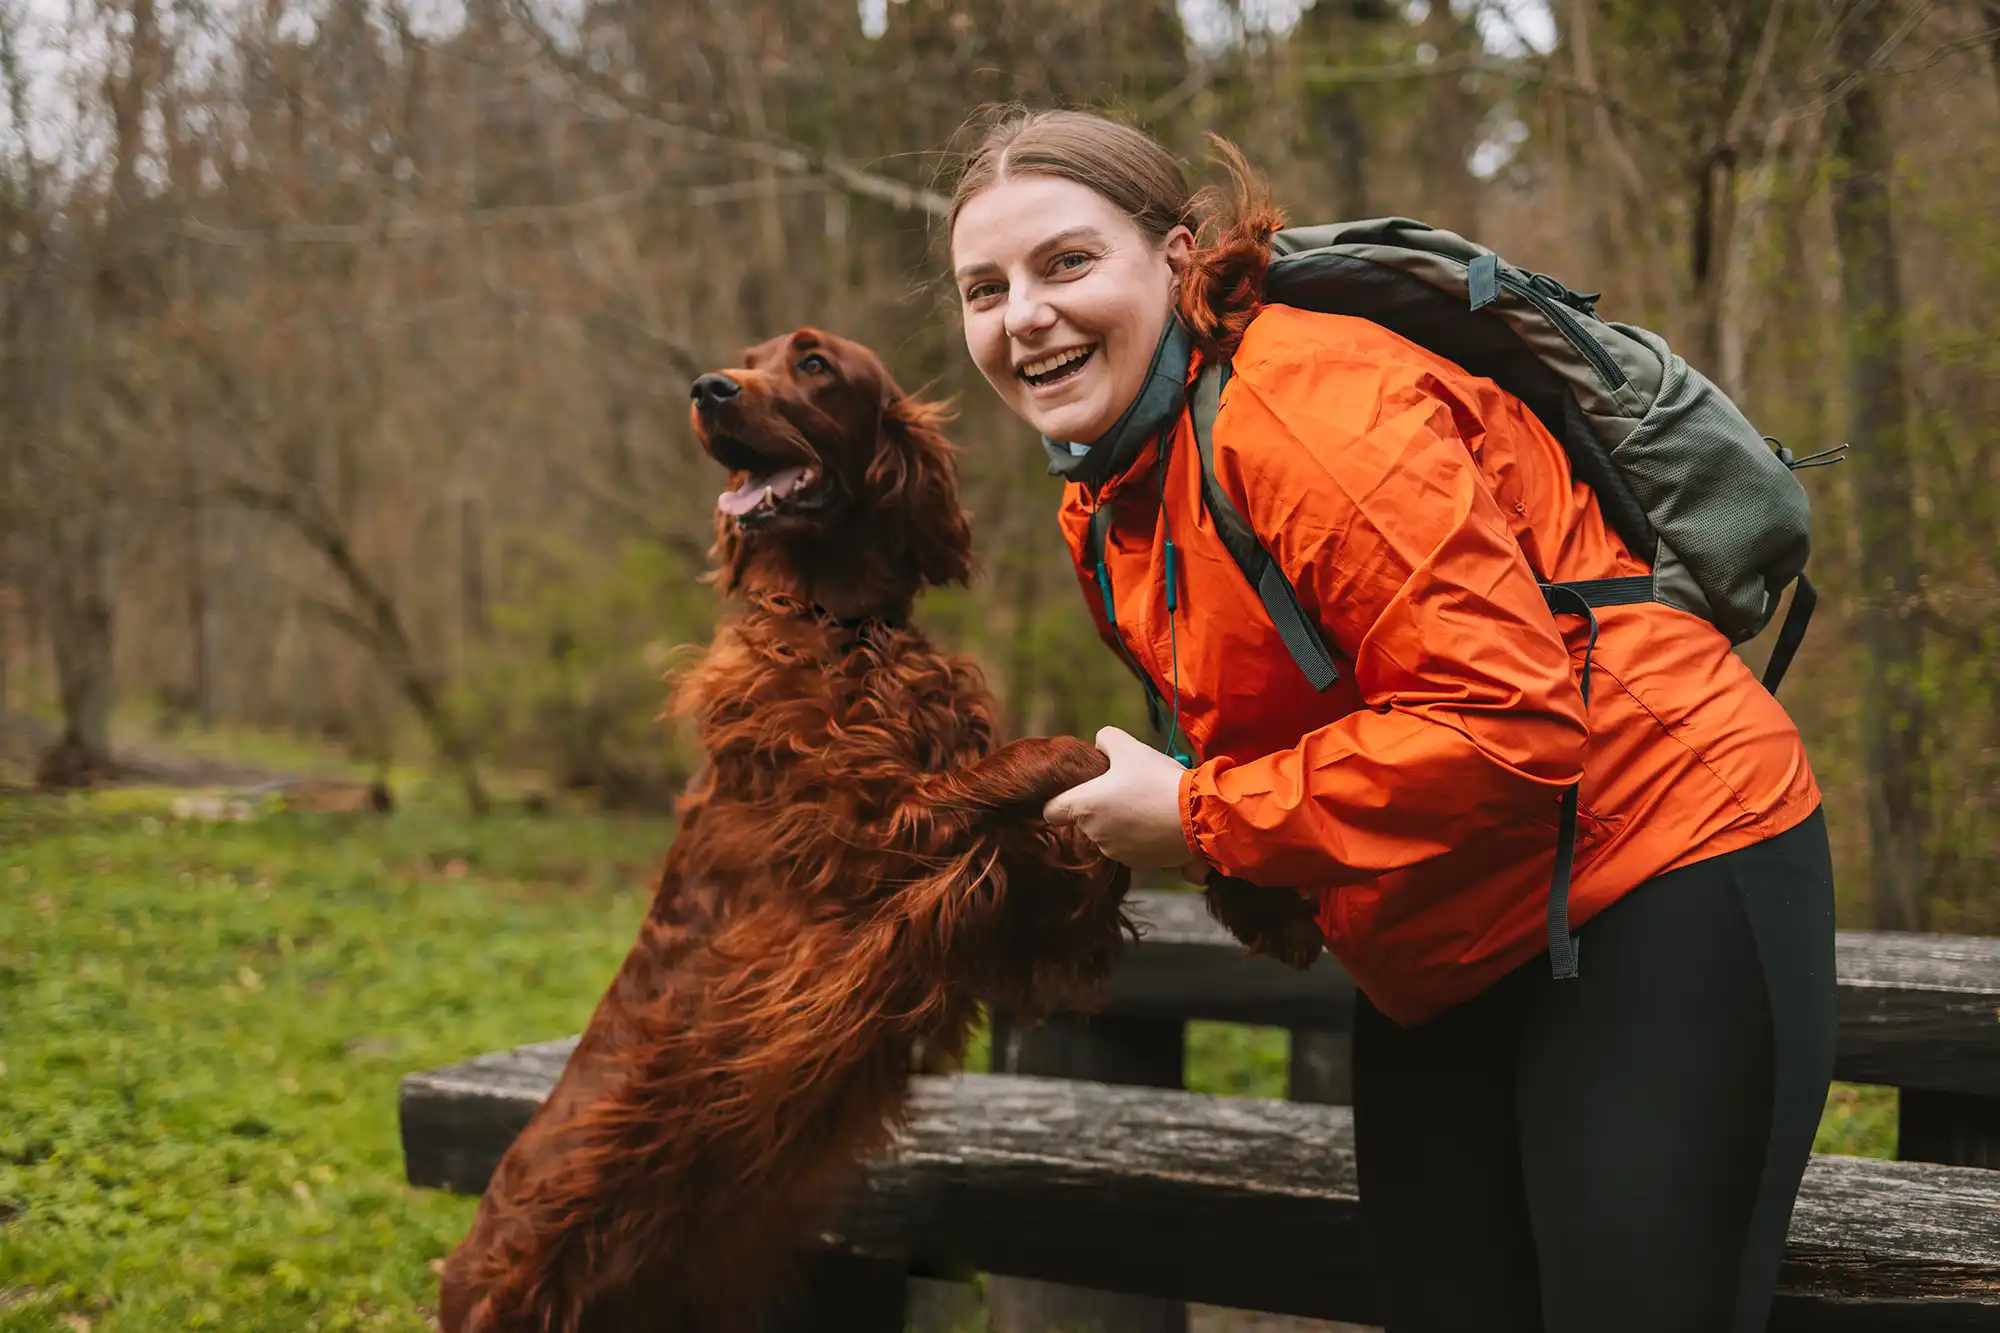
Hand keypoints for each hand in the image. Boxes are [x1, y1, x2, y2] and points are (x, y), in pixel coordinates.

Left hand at [1043, 727, 1205, 871]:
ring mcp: (1117, 853)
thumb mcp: (1128, 746)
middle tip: (1125, 787)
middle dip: (1099, 806)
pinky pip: (1132, 846)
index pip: (1050, 811)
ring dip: (1121, 821)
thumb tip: (1100, 745)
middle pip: (1084, 820)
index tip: (1078, 790)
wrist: (1197, 816)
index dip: (1059, 799)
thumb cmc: (1156, 779)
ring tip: (1147, 802)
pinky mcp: (1140, 864)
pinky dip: (1140, 836)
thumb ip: (1105, 739)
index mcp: (1083, 807)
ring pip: (1109, 834)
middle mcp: (1094, 835)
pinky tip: (1159, 819)